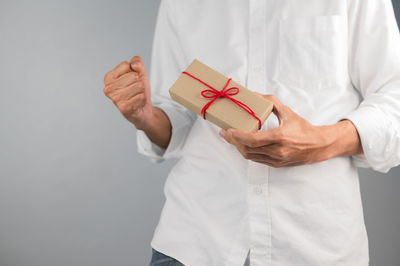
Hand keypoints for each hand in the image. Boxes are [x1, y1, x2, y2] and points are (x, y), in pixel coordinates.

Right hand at [103, 56, 152, 129]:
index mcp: (108, 78)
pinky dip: (143, 99)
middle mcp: (108, 89)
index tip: (131, 79)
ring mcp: (115, 99)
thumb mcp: (139, 72)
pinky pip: (141, 97)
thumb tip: (134, 65)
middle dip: (139, 82)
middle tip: (135, 89)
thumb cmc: (138, 90)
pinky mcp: (124, 108)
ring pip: (139, 86)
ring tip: (136, 96)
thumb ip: (137, 62)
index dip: (134, 71)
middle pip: (134, 76)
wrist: (142, 109)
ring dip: (142, 91)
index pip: (127, 65)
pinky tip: (138, 103)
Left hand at [219, 95, 362, 167]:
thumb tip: (256, 95)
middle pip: (247, 149)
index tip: (228, 130)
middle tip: (224, 133)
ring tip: (231, 138)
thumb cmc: (304, 128)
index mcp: (280, 137)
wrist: (319, 146)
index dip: (237, 136)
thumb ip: (271, 102)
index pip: (253, 140)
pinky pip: (256, 159)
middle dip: (233, 141)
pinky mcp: (276, 165)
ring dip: (238, 147)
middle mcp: (277, 151)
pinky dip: (247, 152)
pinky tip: (242, 144)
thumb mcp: (288, 112)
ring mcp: (276, 160)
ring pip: (250, 156)